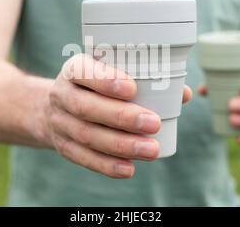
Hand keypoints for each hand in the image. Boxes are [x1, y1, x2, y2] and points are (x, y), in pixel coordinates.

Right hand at [45, 54, 191, 177]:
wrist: (57, 106)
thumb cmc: (96, 86)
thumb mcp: (109, 74)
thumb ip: (144, 80)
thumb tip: (182, 94)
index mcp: (74, 70)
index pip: (83, 71)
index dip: (105, 80)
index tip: (133, 89)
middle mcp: (61, 94)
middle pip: (86, 107)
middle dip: (121, 117)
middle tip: (153, 123)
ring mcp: (59, 122)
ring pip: (87, 135)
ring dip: (121, 145)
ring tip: (151, 150)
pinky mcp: (63, 145)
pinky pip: (83, 157)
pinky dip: (107, 165)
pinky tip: (129, 168)